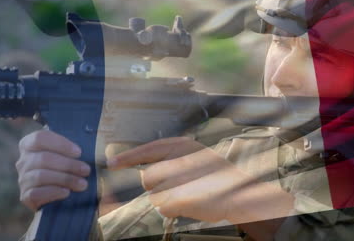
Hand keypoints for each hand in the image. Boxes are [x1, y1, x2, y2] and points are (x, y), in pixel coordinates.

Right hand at [16, 130, 90, 210]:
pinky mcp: (25, 196)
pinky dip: (53, 192)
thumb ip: (76, 149)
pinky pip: (37, 193)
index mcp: (30, 144)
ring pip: (40, 175)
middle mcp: (23, 160)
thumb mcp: (70, 155)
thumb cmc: (67, 168)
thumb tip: (100, 147)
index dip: (60, 144)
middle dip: (68, 164)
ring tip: (82, 184)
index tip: (79, 152)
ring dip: (65, 179)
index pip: (40, 138)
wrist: (60, 193)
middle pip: (43, 158)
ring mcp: (23, 178)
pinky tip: (66, 193)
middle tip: (86, 170)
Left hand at [107, 137, 260, 222]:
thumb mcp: (196, 157)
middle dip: (156, 186)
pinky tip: (190, 203)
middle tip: (179, 186)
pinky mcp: (179, 196)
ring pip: (155, 193)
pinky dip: (174, 209)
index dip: (128, 157)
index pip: (148, 149)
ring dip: (166, 198)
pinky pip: (164, 206)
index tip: (112, 163)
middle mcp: (178, 158)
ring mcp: (179, 178)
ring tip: (188, 194)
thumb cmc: (217, 177)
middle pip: (148, 176)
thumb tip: (146, 170)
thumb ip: (172, 159)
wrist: (241, 193)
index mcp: (182, 145)